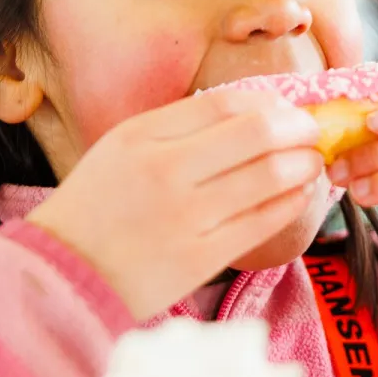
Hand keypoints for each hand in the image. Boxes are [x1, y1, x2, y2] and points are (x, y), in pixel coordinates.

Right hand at [27, 91, 322, 320]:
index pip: (226, 103)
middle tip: (315, 133)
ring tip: (312, 164)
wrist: (63, 274)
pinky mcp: (200, 258)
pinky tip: (298, 195)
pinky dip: (291, 203)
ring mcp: (185, 216)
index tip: (290, 108)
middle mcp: (166, 170)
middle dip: (301, 128)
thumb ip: (178, 127)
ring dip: (304, 165)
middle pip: (258, 133)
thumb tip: (254, 113)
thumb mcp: (122, 148)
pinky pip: (264, 222)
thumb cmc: (97, 206)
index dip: (271, 102)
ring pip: (270, 176)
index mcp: (143, 136)